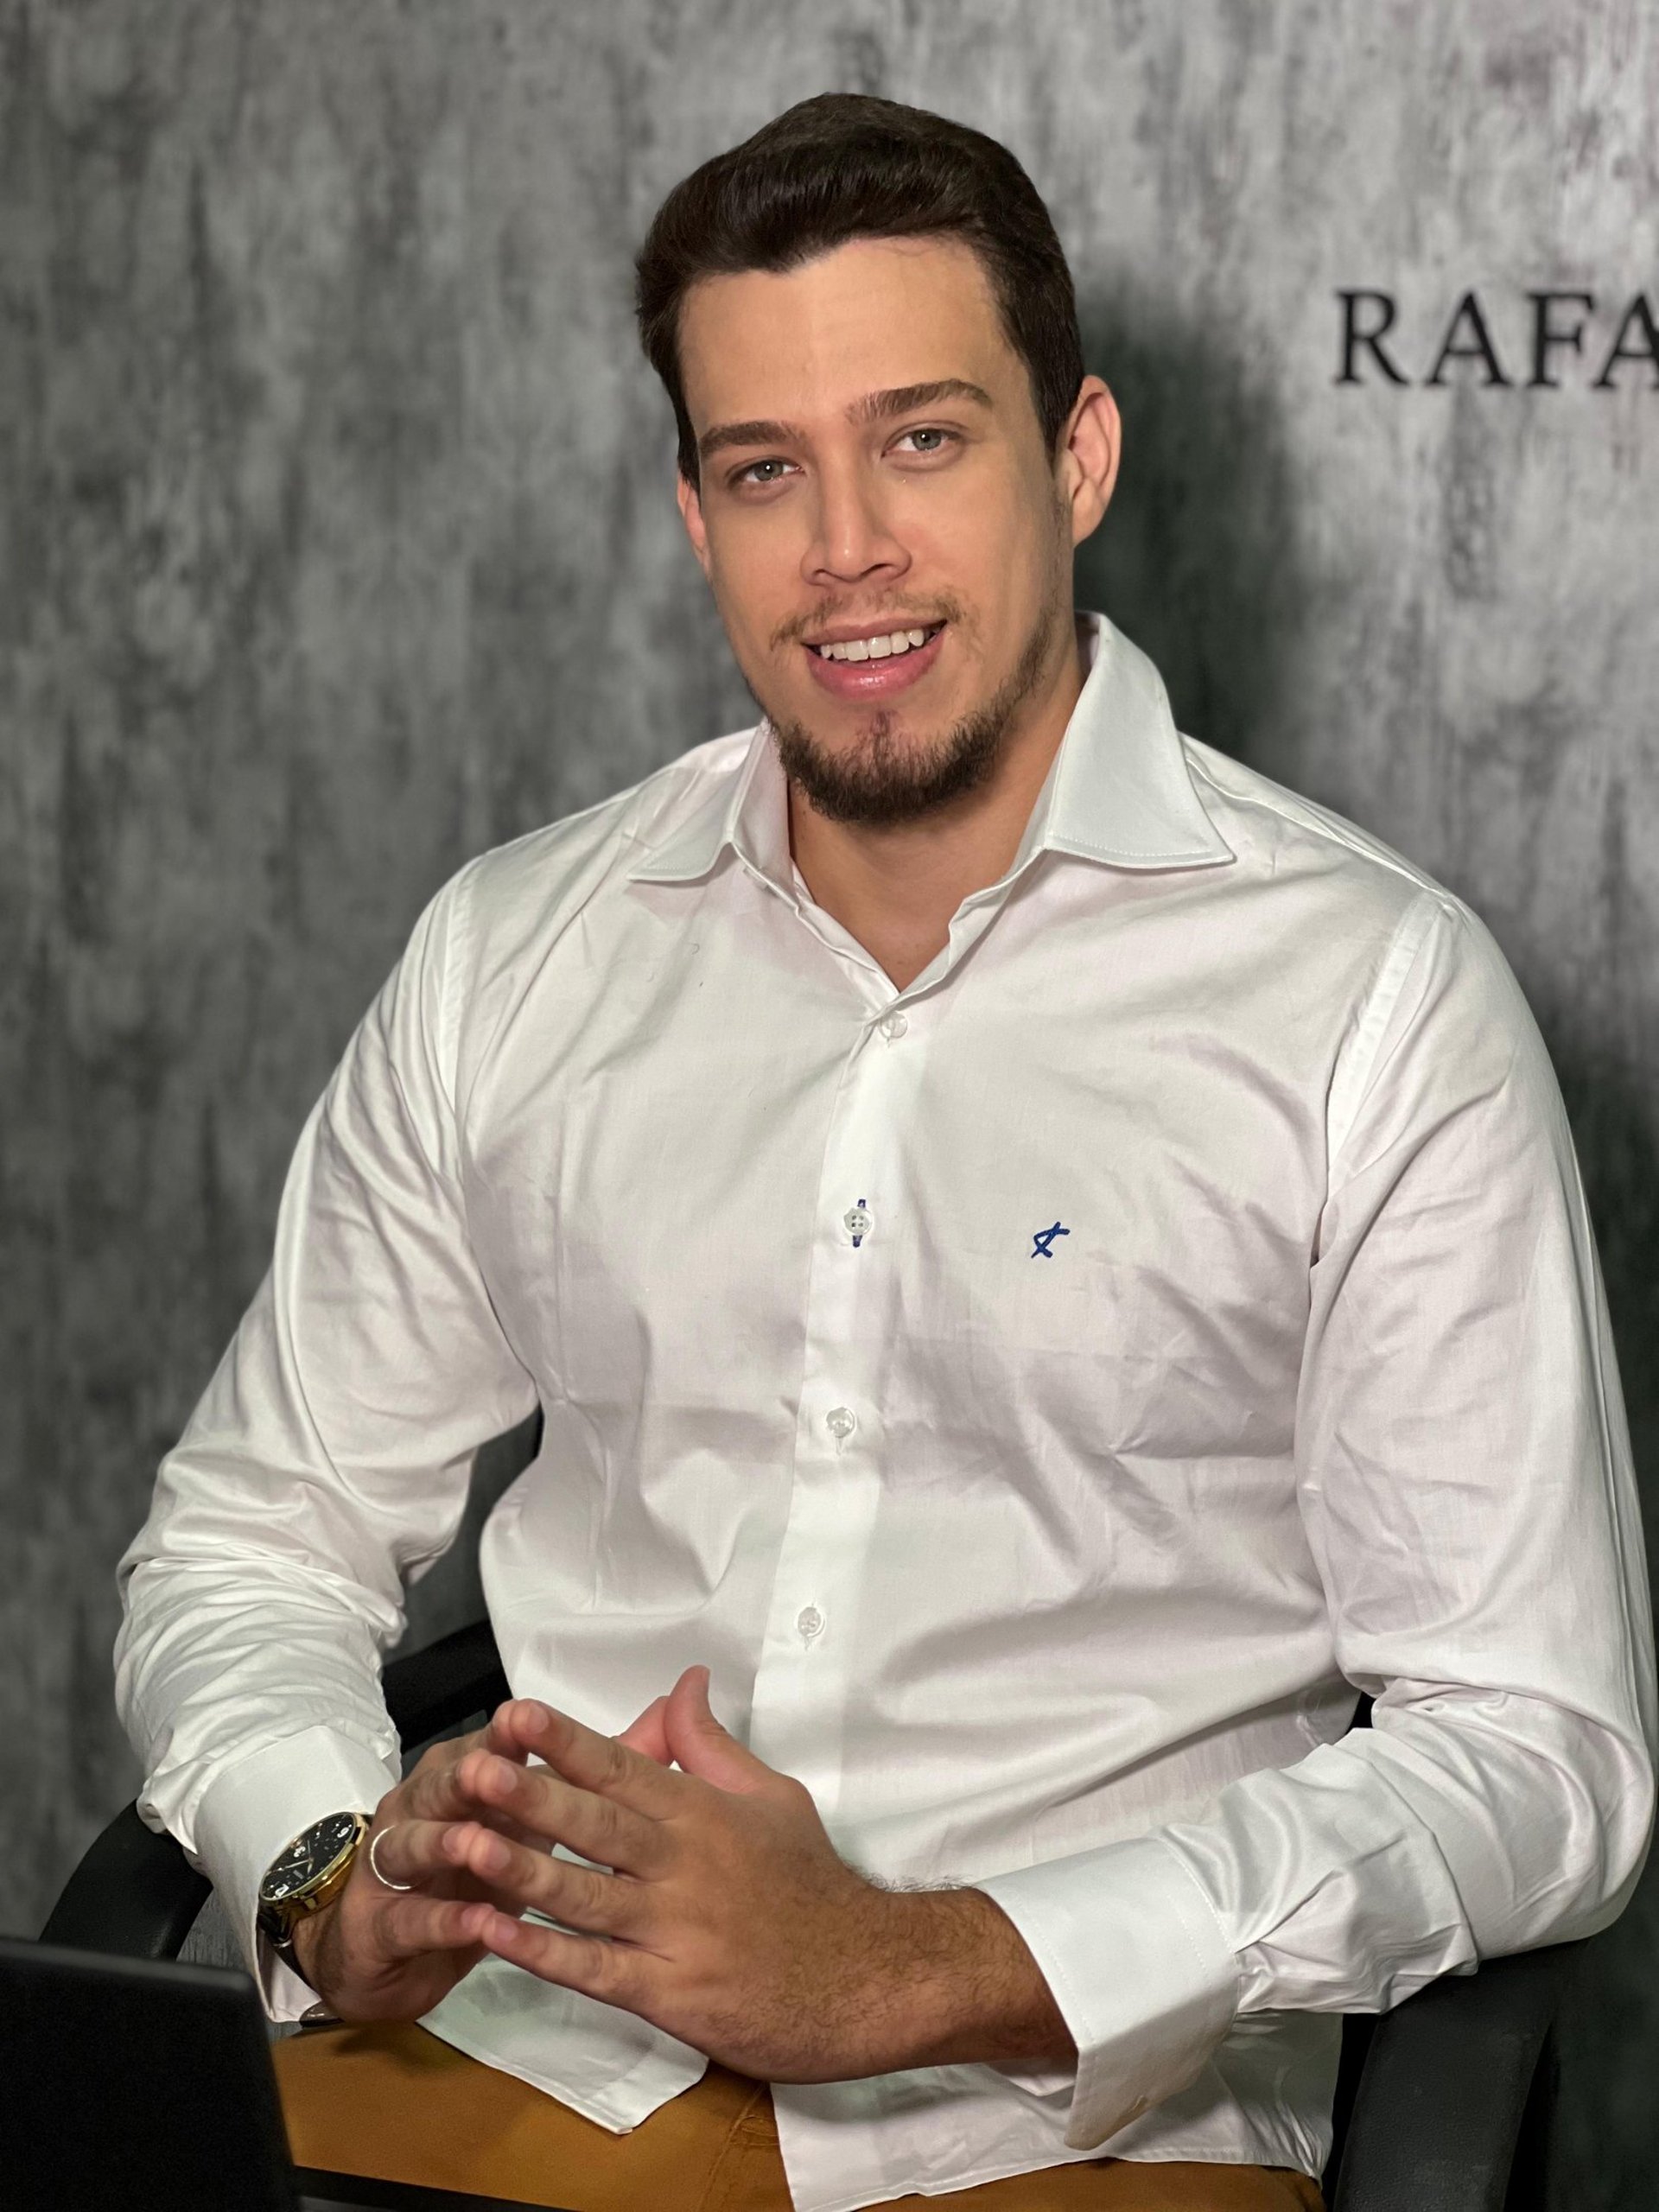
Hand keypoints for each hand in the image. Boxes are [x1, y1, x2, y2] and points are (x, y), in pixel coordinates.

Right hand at [288, 1693, 681, 2019]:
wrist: (388, 1939)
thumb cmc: (475, 1861)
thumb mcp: (532, 1810)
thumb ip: (598, 1762)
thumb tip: (668, 1709)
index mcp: (464, 1769)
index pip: (492, 1745)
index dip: (511, 1736)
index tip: (530, 1717)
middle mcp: (424, 1804)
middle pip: (449, 1785)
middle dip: (474, 1779)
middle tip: (494, 1771)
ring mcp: (396, 1864)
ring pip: (416, 1846)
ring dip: (446, 1845)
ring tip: (477, 1845)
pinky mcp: (384, 1926)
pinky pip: (412, 1921)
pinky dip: (443, 1920)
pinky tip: (473, 1922)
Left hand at [417, 1667, 1075, 2080]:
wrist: (863, 1980)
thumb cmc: (812, 1884)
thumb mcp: (773, 1796)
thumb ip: (713, 1745)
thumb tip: (684, 1681)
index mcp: (703, 1812)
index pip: (624, 1767)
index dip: (566, 1741)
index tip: (515, 1713)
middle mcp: (683, 1865)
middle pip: (595, 1825)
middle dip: (531, 1795)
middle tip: (475, 1768)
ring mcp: (672, 1932)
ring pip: (583, 1897)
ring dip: (520, 1871)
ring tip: (464, 1845)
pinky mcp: (666, 1993)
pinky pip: (593, 1970)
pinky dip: (541, 1953)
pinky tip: (493, 1935)